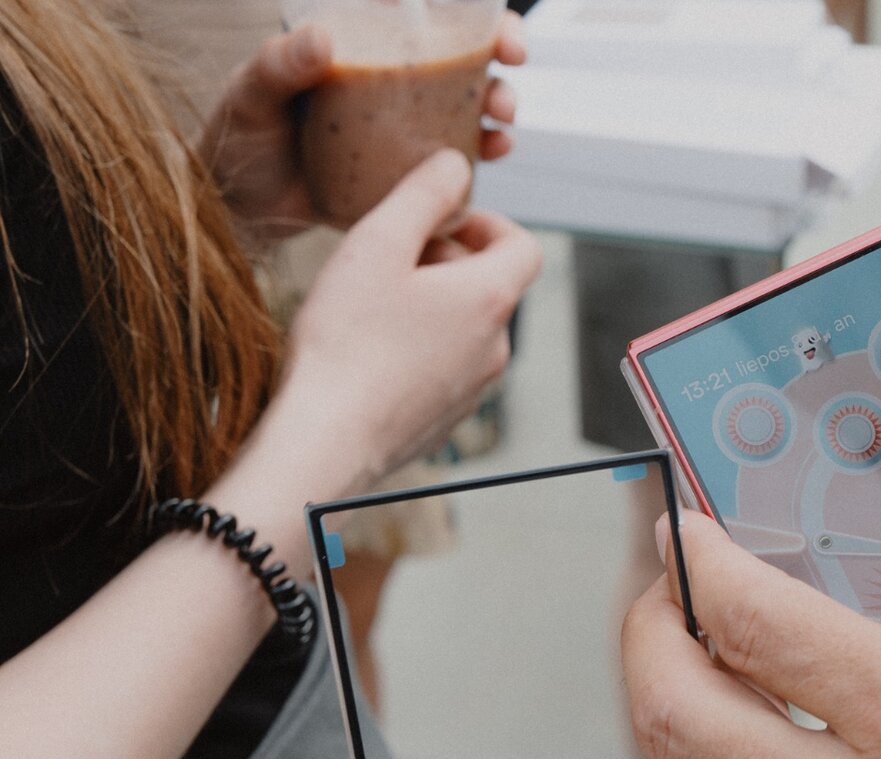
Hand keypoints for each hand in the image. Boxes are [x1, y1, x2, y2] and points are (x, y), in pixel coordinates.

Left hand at [199, 12, 526, 238]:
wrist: (236, 208)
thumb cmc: (236, 141)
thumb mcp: (250, 96)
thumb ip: (280, 65)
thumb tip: (324, 37)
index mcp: (361, 50)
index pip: (428, 24)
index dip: (481, 26)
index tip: (503, 40)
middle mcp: (389, 85)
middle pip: (462, 70)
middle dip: (500, 80)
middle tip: (505, 101)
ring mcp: (401, 132)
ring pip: (465, 117)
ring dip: (496, 122)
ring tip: (502, 135)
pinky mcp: (403, 176)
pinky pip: (450, 167)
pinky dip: (477, 165)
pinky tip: (487, 165)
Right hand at [278, 149, 540, 491]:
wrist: (325, 441)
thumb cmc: (345, 342)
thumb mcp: (377, 245)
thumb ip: (423, 194)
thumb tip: (456, 164)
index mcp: (490, 298)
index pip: (524, 245)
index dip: (487, 224)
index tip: (442, 223)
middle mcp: (496, 346)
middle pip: (493, 285)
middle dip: (450, 262)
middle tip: (392, 258)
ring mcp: (476, 388)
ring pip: (468, 328)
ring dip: (434, 305)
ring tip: (374, 304)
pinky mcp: (449, 418)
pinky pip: (447, 366)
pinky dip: (421, 347)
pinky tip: (369, 351)